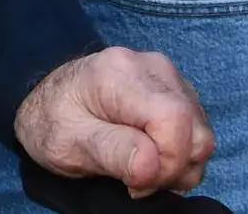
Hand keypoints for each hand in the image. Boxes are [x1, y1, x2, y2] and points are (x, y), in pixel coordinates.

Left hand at [14, 47, 214, 195]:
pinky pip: (196, 130)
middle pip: (196, 130)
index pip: (174, 120)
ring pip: (201, 134)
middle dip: (174, 168)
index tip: (137, 181)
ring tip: (140, 169)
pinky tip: (150, 156)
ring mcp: (166, 76)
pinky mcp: (174, 90)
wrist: (46, 102)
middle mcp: (151, 67)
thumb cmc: (51, 121)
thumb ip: (110, 152)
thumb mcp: (66, 143)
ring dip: (178, 164)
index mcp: (119, 73)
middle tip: (136, 180)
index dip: (168, 161)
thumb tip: (152, 166)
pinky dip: (180, 152)